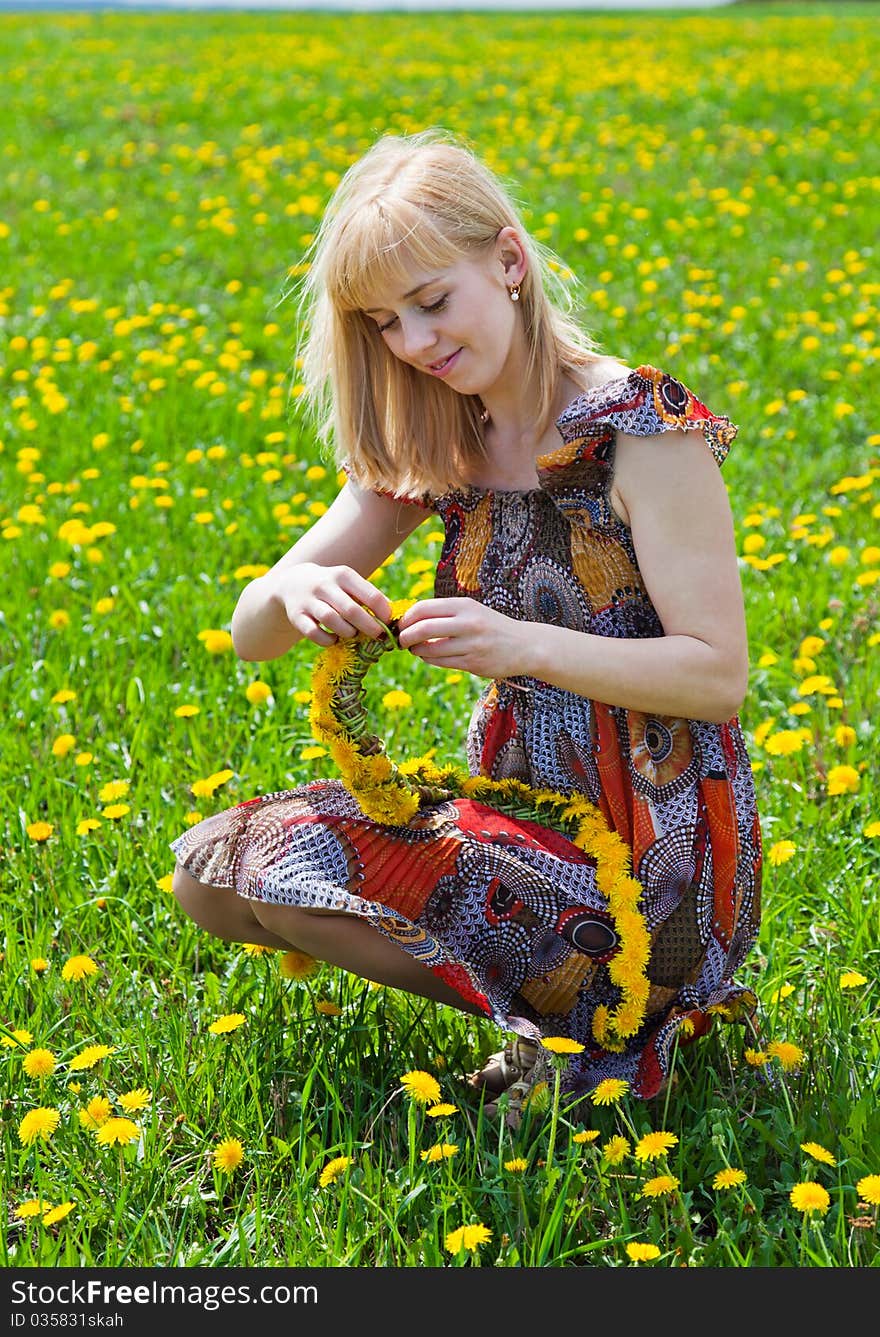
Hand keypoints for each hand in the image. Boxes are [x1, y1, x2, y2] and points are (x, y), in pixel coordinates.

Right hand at [270, 562, 392, 647]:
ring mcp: (309, 600)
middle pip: (351, 610)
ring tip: (352, 634)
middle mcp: (325, 585)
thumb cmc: (332, 587)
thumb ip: (368, 597)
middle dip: (369, 627)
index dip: (383, 613)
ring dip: (347, 632)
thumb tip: (392, 617)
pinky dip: (327, 640)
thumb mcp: (349, 583)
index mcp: (344, 575)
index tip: (389, 623)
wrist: (294, 582)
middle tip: (378, 636)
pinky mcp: (297, 616)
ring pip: (331, 620)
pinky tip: (334, 639)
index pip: (371, 595)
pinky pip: (313, 633)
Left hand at [396, 597, 528, 679]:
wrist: (524, 645)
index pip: (423, 608)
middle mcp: (468, 623)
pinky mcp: (473, 663)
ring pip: (430, 649)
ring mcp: (471, 644)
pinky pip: (441, 662)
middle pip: (423, 628)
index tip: (401, 625)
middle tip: (401, 640)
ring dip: (416, 651)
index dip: (406, 618)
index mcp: (464, 605)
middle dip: (405, 636)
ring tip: (415, 649)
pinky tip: (429, 656)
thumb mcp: (471, 611)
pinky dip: (429, 660)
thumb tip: (409, 620)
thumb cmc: (491, 626)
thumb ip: (444, 614)